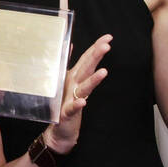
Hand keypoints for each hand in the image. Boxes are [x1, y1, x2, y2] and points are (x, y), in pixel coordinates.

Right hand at [42, 34, 111, 152]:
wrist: (59, 129)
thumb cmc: (64, 102)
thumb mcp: (68, 80)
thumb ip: (70, 63)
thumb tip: (70, 45)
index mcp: (73, 76)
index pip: (86, 58)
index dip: (96, 47)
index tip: (108, 37)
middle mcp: (71, 84)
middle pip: (85, 68)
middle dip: (95, 57)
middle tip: (105, 46)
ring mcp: (68, 97)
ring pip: (82, 87)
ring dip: (92, 80)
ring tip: (103, 72)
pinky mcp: (66, 113)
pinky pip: (72, 108)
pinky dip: (77, 104)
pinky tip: (83, 101)